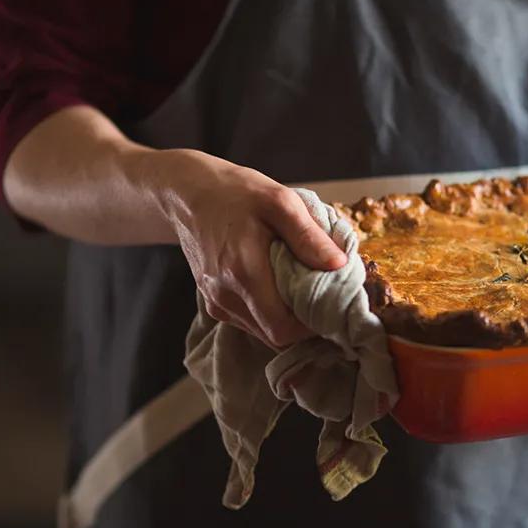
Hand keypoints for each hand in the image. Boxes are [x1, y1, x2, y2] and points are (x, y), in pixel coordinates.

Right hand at [154, 149, 346, 346]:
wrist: (188, 191)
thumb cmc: (236, 192)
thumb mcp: (280, 201)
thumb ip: (309, 236)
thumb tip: (339, 265)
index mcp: (244, 273)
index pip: (282, 330)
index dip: (311, 327)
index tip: (332, 307)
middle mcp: (225, 296)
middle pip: (274, 336)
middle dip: (303, 324)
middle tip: (324, 299)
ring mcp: (215, 301)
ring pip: (261, 331)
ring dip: (286, 319)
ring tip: (304, 290)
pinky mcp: (211, 300)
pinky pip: (248, 320)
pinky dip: (269, 312)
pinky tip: (281, 288)